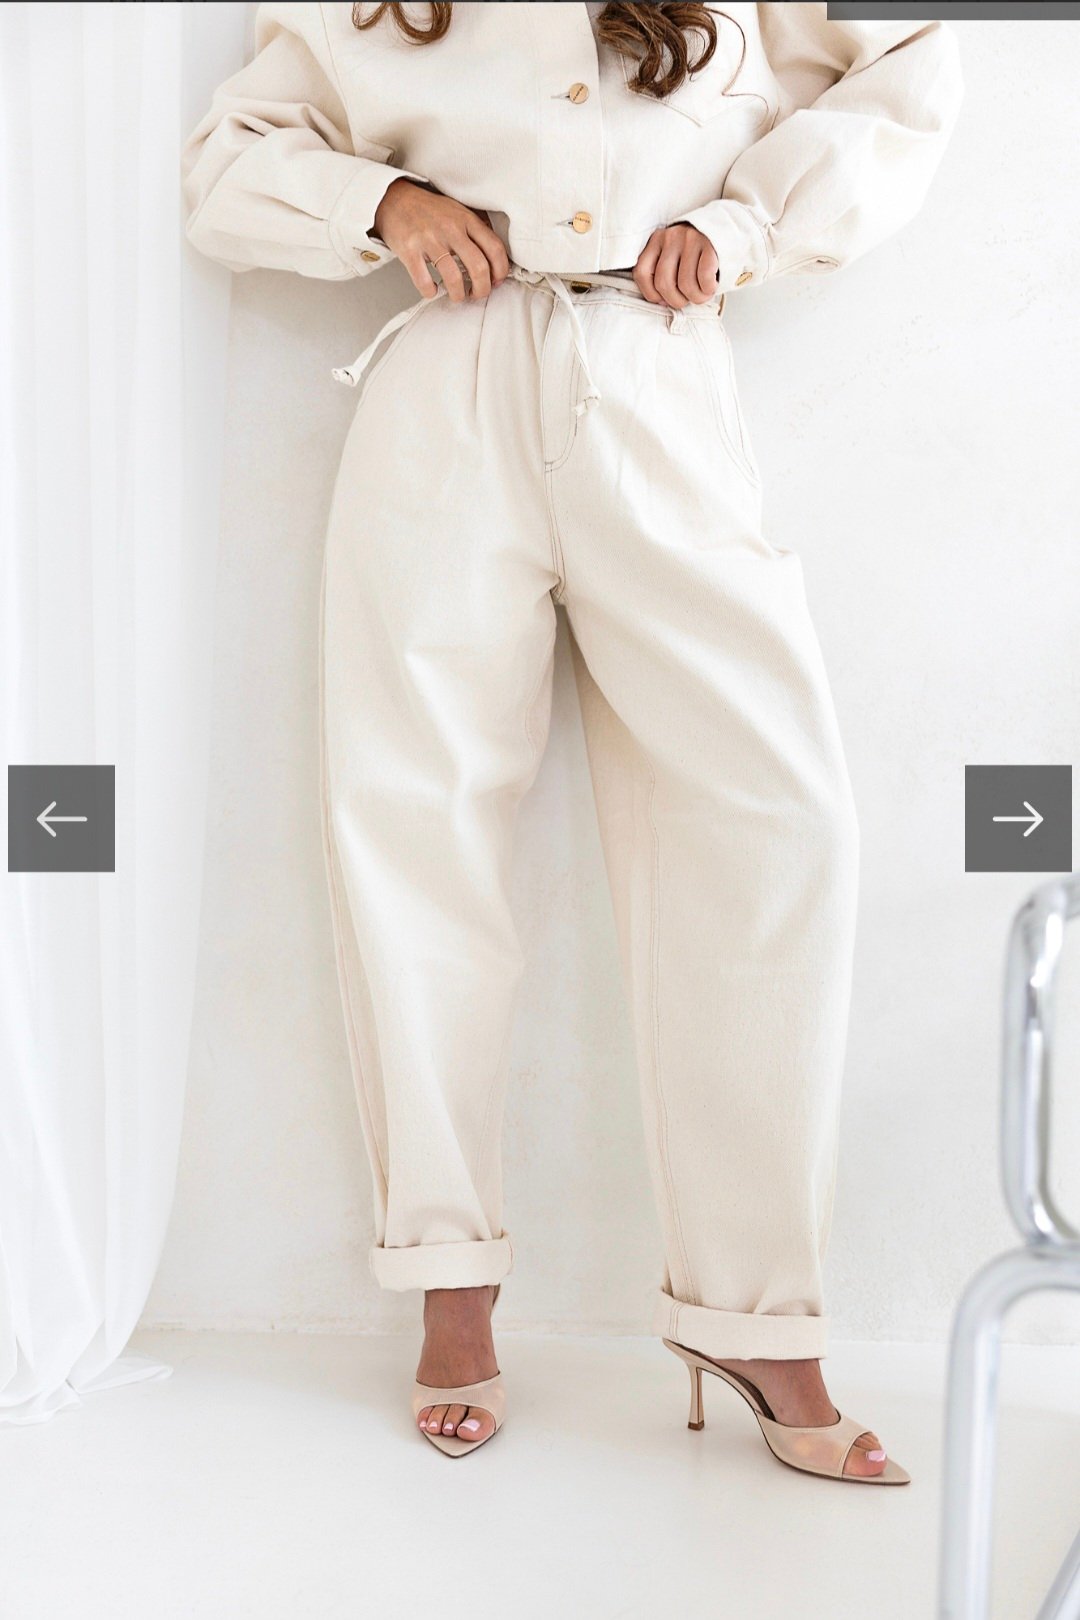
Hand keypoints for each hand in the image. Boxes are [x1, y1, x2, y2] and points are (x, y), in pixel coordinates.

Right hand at [373, 179, 509, 302]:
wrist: (394, 199)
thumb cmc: (428, 210)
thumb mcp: (458, 211)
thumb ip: (476, 229)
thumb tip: (496, 256)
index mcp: (466, 219)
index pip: (495, 248)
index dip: (500, 271)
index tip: (497, 281)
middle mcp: (450, 229)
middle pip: (478, 267)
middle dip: (482, 289)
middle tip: (477, 294)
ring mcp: (429, 239)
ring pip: (454, 278)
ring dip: (458, 295)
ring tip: (456, 295)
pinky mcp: (409, 250)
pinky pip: (424, 282)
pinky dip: (430, 292)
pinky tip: (432, 289)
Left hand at [633, 223, 718, 308]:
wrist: (727, 231)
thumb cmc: (696, 254)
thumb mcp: (673, 258)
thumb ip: (661, 274)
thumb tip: (661, 301)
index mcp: (656, 241)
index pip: (641, 273)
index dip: (651, 294)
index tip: (663, 299)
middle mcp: (671, 237)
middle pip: (664, 283)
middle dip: (676, 301)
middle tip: (686, 300)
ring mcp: (690, 239)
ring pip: (685, 284)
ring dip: (696, 298)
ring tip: (702, 294)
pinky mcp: (710, 244)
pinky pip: (704, 278)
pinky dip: (707, 289)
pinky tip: (711, 287)